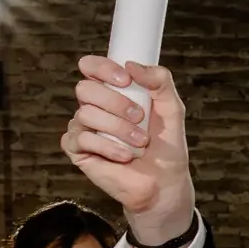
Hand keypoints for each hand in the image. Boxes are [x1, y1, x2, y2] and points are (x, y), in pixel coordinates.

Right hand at [62, 56, 194, 243]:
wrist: (164, 182)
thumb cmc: (165, 145)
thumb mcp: (172, 109)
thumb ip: (160, 81)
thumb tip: (132, 65)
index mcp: (111, 91)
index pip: (91, 66)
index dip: (102, 68)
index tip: (126, 80)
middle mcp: (93, 106)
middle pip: (85, 89)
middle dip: (116, 102)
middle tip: (139, 117)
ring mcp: (82, 128)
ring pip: (85, 114)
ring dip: (118, 128)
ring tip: (139, 142)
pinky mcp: (77, 150)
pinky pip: (81, 138)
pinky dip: (107, 147)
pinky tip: (124, 156)